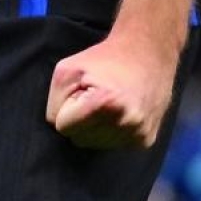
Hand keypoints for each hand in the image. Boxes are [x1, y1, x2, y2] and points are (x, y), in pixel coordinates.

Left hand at [45, 29, 178, 149]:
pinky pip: (114, 146)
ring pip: (96, 145)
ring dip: (96, 127)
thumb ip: (54, 102)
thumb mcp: (67, 70)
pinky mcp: (147, 140)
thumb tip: (59, 127)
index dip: (67, 108)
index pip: (63, 128)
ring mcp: (138, 134)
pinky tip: (120, 113)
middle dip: (80, 120)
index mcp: (104, 103)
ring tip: (107, 104)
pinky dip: (112, 131)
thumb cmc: (103, 59)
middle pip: (79, 140)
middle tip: (94, 97)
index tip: (80, 93)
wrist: (147, 54)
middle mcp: (126, 123)